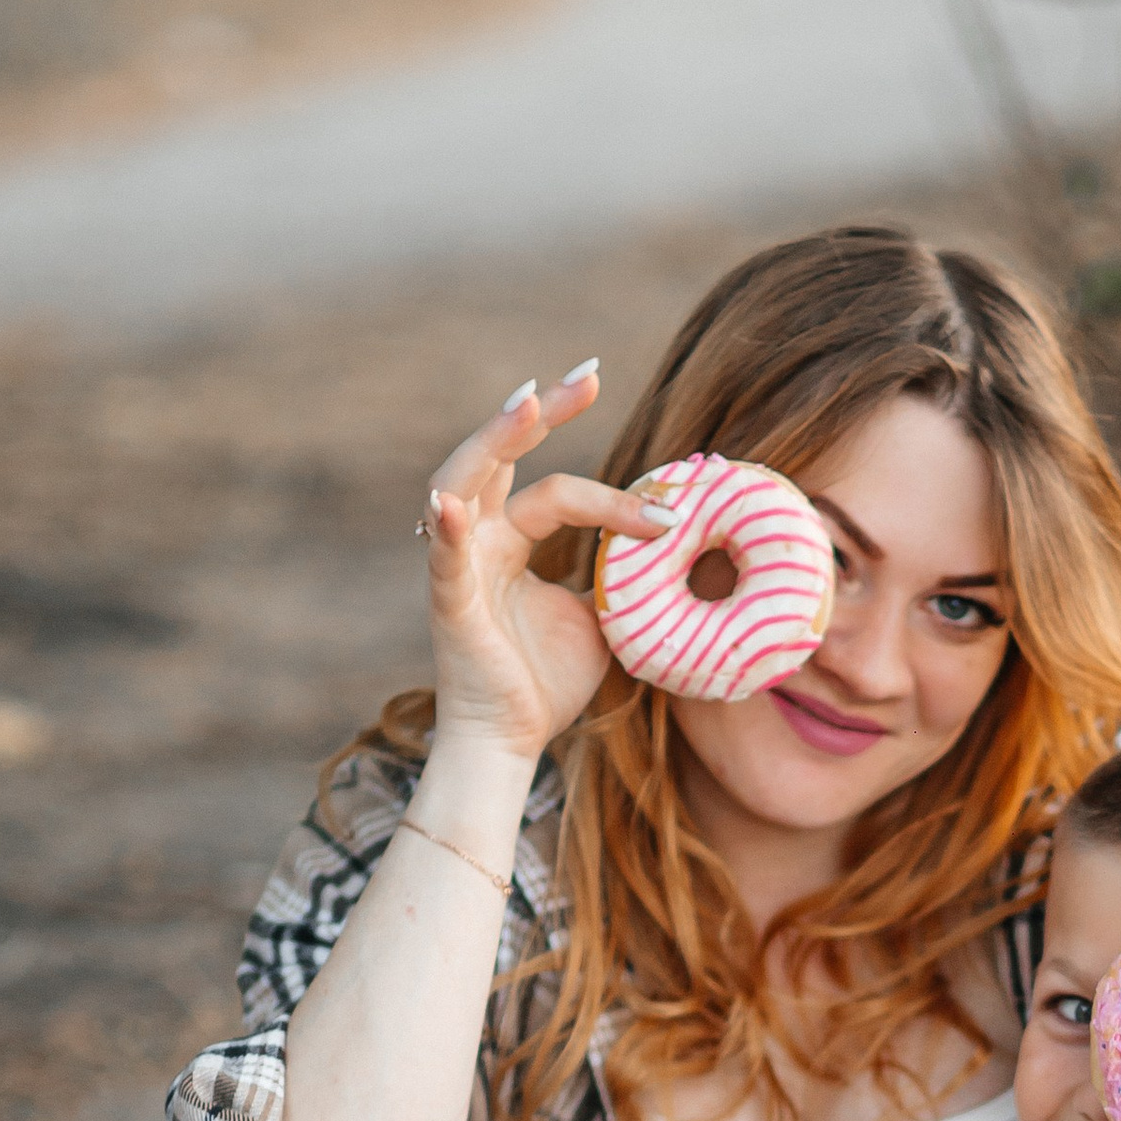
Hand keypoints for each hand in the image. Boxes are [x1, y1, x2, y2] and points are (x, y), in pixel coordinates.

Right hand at [419, 364, 674, 762]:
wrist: (510, 743)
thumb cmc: (545, 681)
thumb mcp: (599, 617)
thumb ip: (619, 577)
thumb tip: (677, 552)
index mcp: (512, 538)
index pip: (555, 486)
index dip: (611, 485)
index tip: (670, 491)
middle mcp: (481, 539)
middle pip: (501, 455)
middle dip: (541, 412)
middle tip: (590, 376)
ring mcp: (461, 566)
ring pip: (465, 482)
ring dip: (495, 440)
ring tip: (529, 405)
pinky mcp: (449, 604)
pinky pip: (443, 560)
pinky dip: (445, 531)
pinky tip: (449, 504)